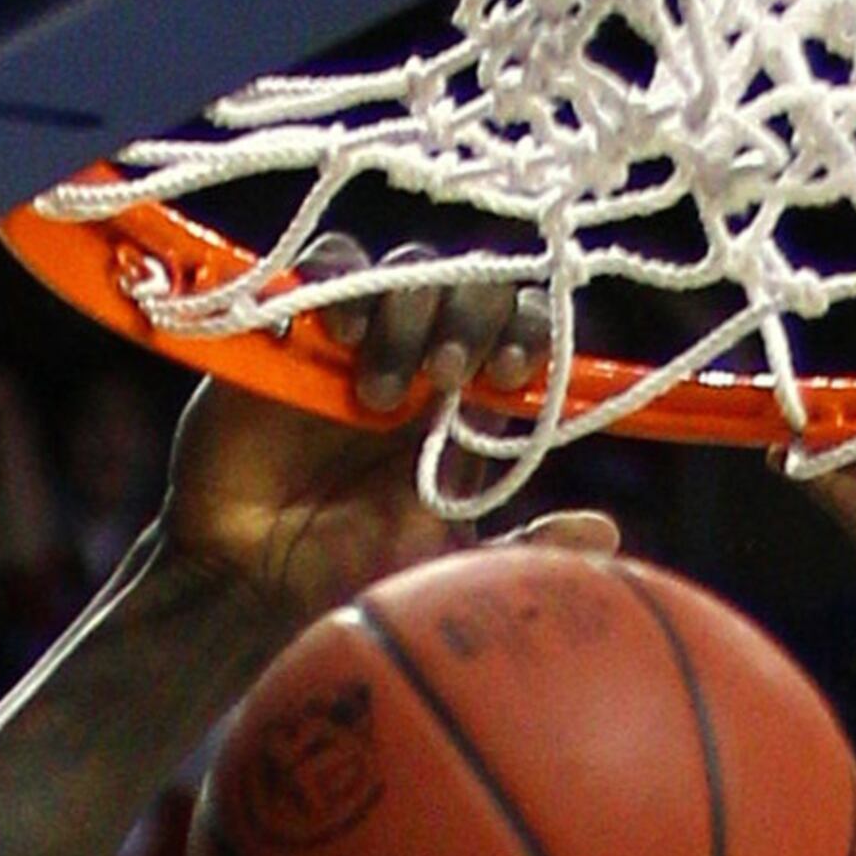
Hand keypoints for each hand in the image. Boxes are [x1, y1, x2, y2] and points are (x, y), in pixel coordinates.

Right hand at [158, 309, 614, 636]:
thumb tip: (603, 530)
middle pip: (472, 285)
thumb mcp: (445, 571)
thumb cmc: (348, 578)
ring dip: (408, 315)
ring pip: (406, 272)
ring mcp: (356, 335)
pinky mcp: (291, 327)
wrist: (252, 587)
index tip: (511, 375)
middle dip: (472, 317)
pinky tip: (339, 341)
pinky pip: (325, 268)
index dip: (525, 331)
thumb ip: (520, 551)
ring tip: (381, 395)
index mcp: (466, 401)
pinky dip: (339, 286)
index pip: (519, 326)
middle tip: (448, 376)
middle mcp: (419, 354)